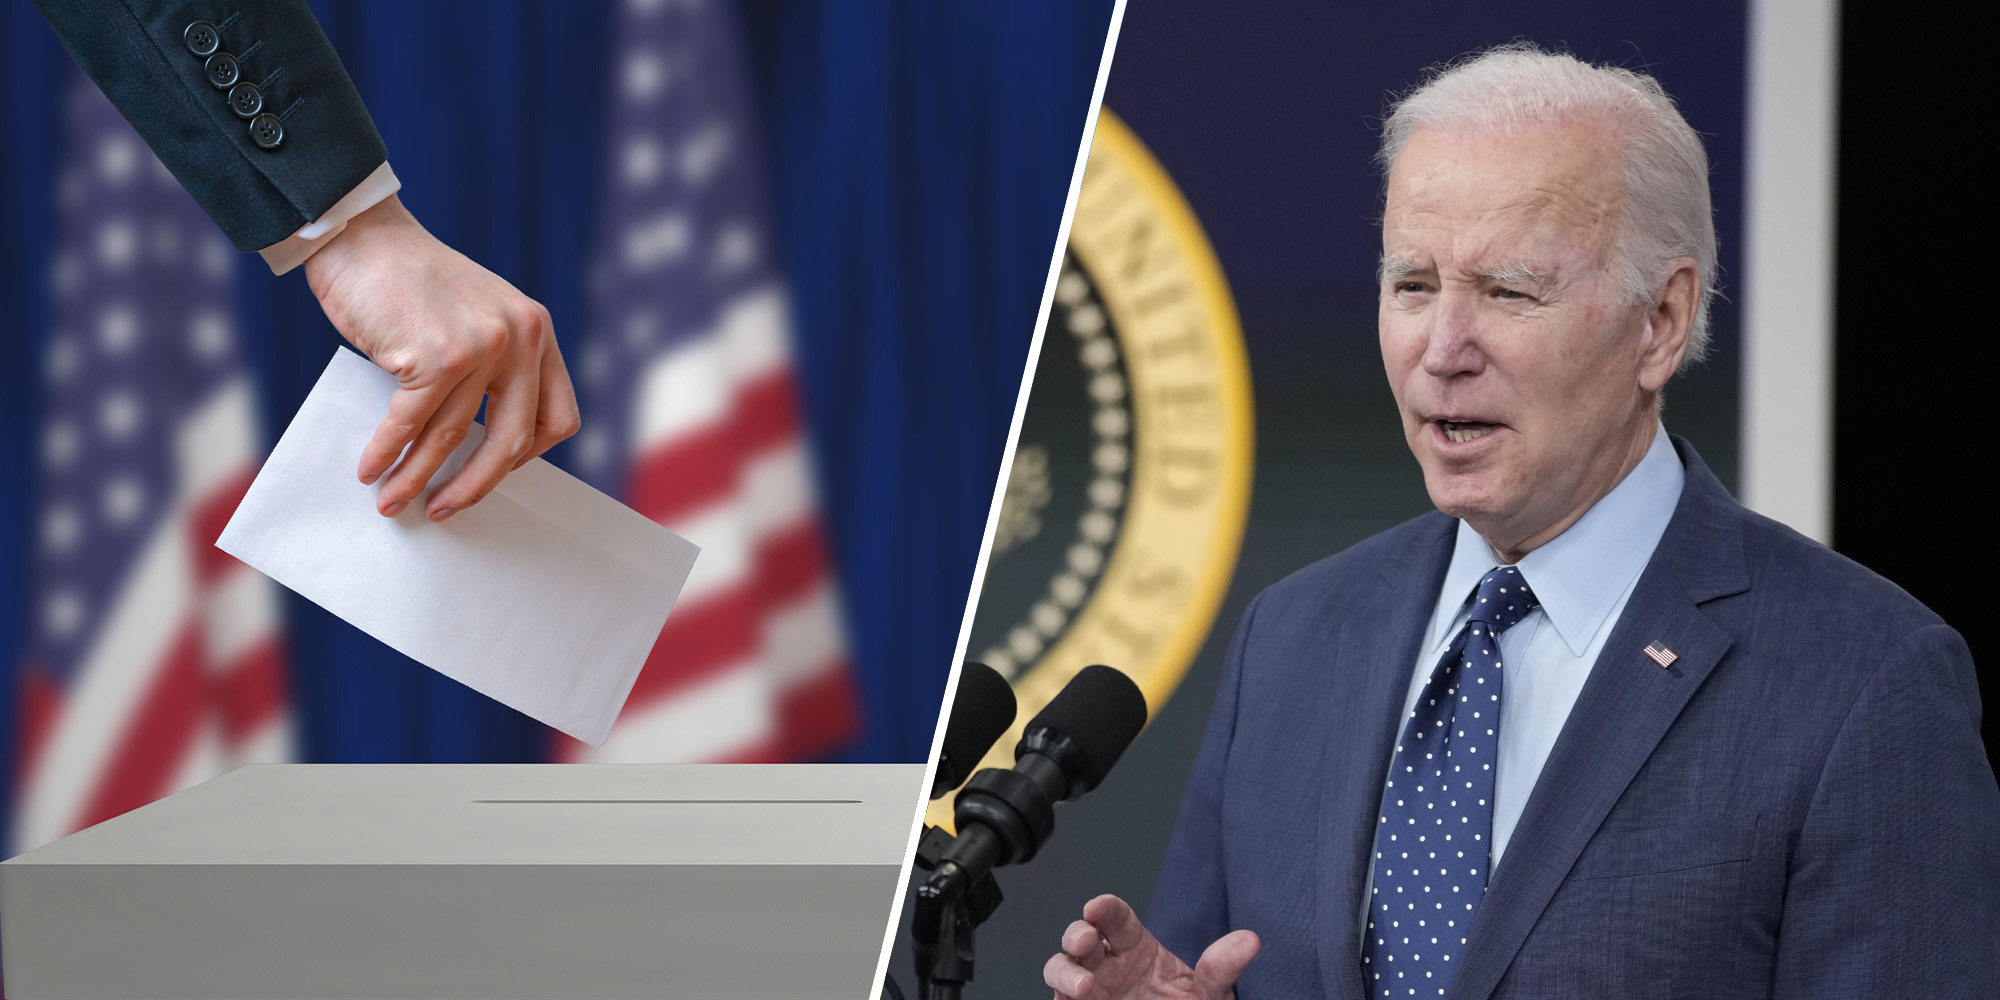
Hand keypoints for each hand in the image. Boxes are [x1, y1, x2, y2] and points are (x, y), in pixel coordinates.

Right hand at [303, 194, 579, 519]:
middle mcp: (520, 338)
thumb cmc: (412, 284)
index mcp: (538, 331)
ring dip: (416, 479)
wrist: (363, 236)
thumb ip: (494, 367)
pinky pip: (410, 424)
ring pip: (452, 438)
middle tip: (443, 509)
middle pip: (512, 441)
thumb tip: (478, 449)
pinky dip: (387, 454)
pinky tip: (371, 470)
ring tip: (392, 502)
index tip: (493, 471)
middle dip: (474, 486)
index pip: (559, 417)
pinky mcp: (433, 356)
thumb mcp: (478, 316)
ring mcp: (480, 347)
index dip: (528, 456)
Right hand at [1044, 894, 1259, 999]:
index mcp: (1135, 948)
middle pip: (1080, 936)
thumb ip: (1221, 969)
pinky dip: (1061, 997)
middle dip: (1077, 933)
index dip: (1104, 908)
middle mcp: (1108, 965)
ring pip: (1060, 968)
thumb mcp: (1208, 994)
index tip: (1098, 907)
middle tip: (1087, 939)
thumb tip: (1250, 941)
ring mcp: (1090, 991)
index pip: (1116, 917)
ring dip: (1064, 972)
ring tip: (1084, 987)